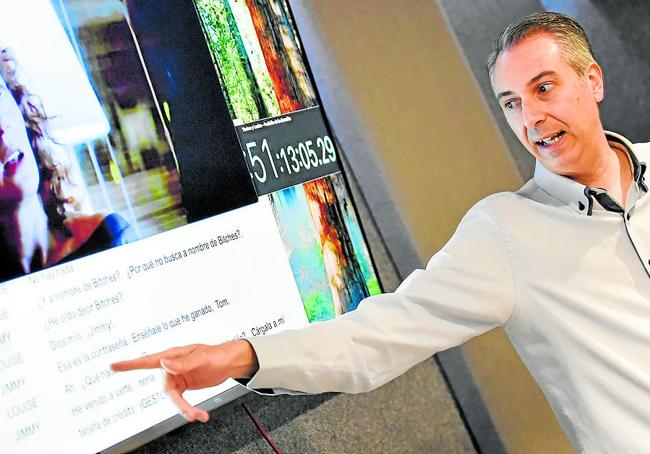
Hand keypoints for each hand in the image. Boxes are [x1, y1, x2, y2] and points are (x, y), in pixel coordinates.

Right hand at [110, 340, 258, 422]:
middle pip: (166, 390)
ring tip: (198, 416)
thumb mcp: (201, 357)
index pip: (148, 361)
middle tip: (191, 414)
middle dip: (178, 404)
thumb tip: (164, 363)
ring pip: (173, 398)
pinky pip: (181, 401)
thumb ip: (183, 362)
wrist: (230, 362)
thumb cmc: (216, 354)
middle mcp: (172, 367)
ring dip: (185, 409)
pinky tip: (199, 414)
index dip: (130, 364)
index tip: (113, 366)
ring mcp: (178, 377)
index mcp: (173, 356)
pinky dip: (189, 409)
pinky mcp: (184, 386)